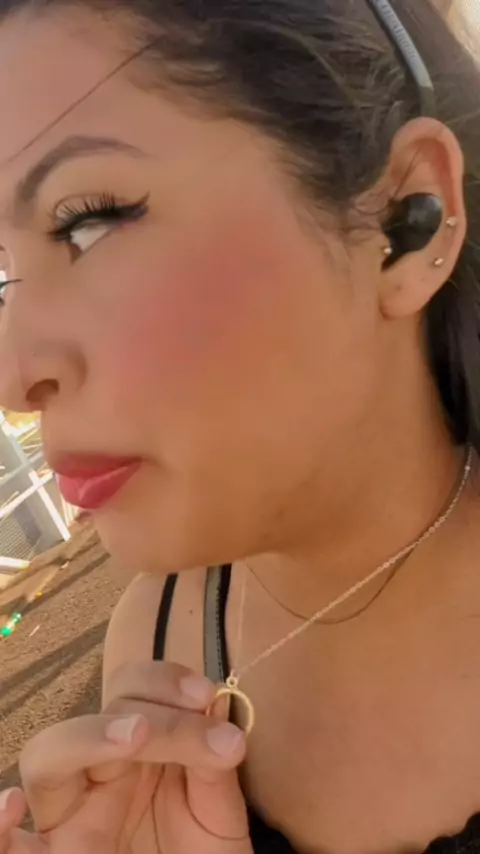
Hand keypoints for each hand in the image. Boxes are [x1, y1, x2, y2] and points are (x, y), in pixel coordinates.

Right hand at [0, 662, 252, 853]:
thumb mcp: (216, 809)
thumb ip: (212, 762)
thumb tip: (213, 700)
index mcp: (133, 752)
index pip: (131, 691)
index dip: (164, 680)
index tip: (207, 694)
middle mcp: (94, 776)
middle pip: (96, 714)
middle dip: (142, 707)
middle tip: (191, 713)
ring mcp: (70, 820)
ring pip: (46, 758)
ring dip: (87, 737)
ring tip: (135, 736)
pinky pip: (11, 848)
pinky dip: (0, 830)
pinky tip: (11, 808)